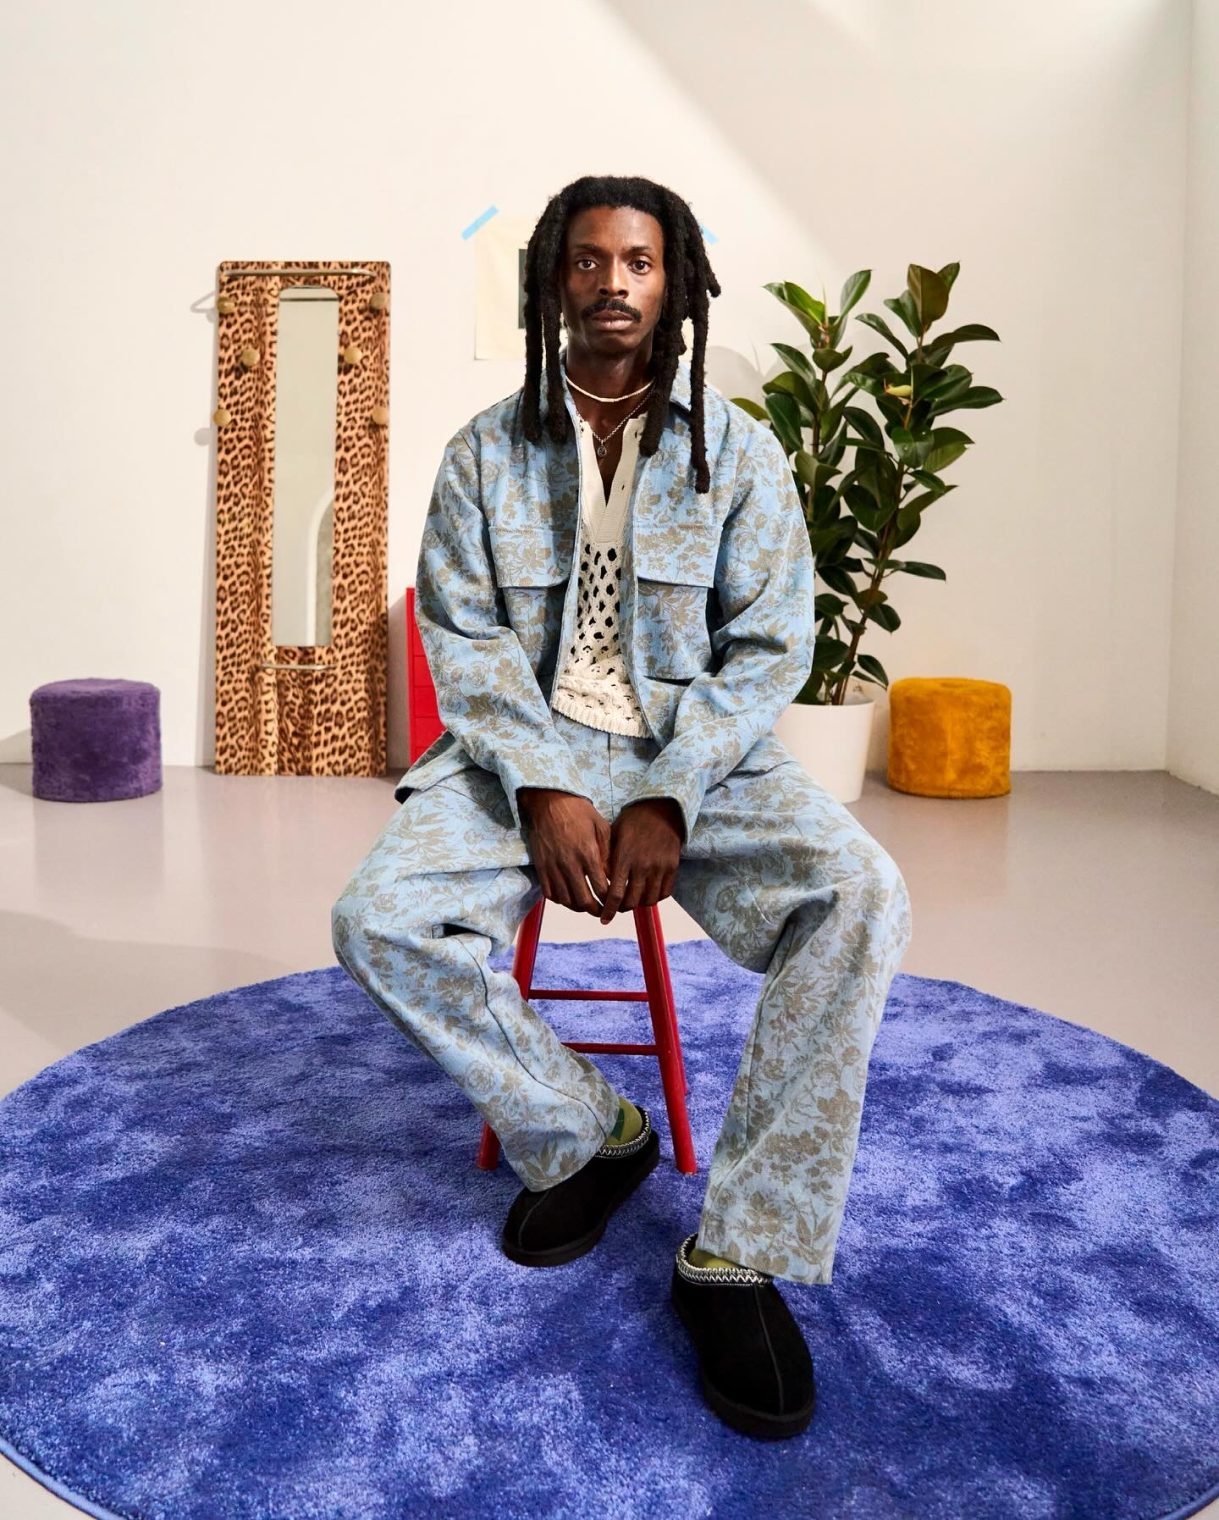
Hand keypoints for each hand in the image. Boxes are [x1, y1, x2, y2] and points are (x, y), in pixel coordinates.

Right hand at [517, 788, 611, 914]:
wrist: (548, 801)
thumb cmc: (577, 810)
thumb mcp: (600, 825)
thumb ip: (607, 851)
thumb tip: (611, 874)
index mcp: (588, 853)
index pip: (601, 888)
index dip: (609, 900)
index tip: (614, 903)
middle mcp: (570, 864)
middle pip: (583, 900)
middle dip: (595, 910)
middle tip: (602, 912)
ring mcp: (553, 867)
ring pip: (566, 900)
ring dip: (578, 907)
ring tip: (586, 906)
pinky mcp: (541, 867)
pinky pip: (550, 893)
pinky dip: (560, 900)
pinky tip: (568, 897)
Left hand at [597, 797, 683, 924]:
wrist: (660, 808)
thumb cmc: (632, 821)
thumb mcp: (613, 836)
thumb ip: (606, 859)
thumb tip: (598, 881)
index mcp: (624, 858)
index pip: (615, 894)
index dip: (609, 911)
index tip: (604, 919)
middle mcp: (642, 866)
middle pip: (632, 902)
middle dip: (622, 909)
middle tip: (618, 908)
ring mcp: (659, 867)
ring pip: (649, 900)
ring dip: (639, 904)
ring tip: (633, 901)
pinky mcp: (672, 867)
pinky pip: (665, 893)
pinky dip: (656, 897)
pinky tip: (648, 893)